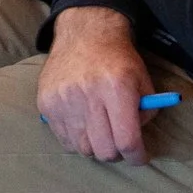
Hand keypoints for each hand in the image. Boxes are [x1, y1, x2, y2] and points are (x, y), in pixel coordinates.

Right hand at [37, 6, 154, 163]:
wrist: (84, 35)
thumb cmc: (118, 59)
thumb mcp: (143, 81)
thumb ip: (145, 113)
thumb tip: (136, 139)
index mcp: (117, 90)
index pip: (127, 140)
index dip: (137, 156)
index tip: (140, 157)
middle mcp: (87, 97)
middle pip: (104, 150)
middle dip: (117, 154)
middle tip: (120, 145)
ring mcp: (63, 101)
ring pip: (82, 148)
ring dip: (95, 147)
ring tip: (100, 134)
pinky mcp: (46, 104)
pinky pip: (63, 139)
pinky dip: (76, 139)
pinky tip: (83, 126)